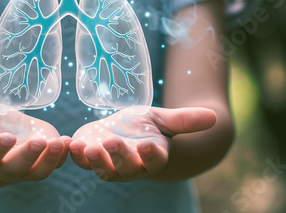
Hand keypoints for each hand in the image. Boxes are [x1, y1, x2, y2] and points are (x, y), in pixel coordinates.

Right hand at [0, 104, 69, 182]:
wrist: (2, 132)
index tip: (6, 138)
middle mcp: (4, 166)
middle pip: (15, 168)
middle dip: (28, 157)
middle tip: (39, 143)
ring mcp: (25, 167)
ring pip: (38, 170)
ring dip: (51, 159)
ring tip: (60, 142)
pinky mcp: (43, 162)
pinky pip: (54, 163)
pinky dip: (63, 155)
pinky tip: (69, 143)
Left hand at [69, 107, 215, 181]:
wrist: (126, 131)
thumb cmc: (147, 125)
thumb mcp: (164, 119)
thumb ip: (186, 120)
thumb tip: (214, 117)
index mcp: (152, 155)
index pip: (154, 160)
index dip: (150, 155)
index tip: (146, 144)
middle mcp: (132, 165)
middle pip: (126, 167)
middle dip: (119, 156)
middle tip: (111, 143)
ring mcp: (109, 165)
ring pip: (102, 169)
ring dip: (94, 160)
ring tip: (87, 147)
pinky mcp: (90, 157)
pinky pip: (82, 160)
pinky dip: (76, 154)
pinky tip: (71, 142)